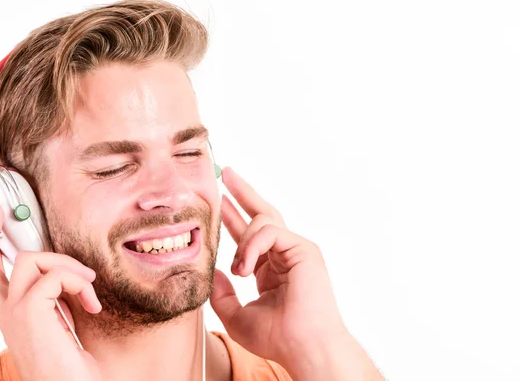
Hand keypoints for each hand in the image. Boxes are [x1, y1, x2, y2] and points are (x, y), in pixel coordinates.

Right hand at [0, 204, 101, 380]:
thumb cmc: (72, 363)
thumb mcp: (60, 320)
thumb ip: (54, 296)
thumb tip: (67, 269)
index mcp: (10, 315)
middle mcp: (5, 313)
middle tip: (3, 210)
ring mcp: (14, 312)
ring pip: (32, 259)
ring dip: (68, 265)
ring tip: (88, 287)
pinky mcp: (29, 313)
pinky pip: (56, 276)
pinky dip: (79, 283)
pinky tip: (92, 305)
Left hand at [210, 168, 382, 379]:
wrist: (303, 347)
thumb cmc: (277, 337)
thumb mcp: (236, 315)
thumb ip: (222, 294)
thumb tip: (214, 272)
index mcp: (271, 268)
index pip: (250, 234)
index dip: (234, 216)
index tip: (220, 199)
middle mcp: (284, 254)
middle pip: (263, 213)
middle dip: (242, 192)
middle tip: (225, 172)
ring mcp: (296, 249)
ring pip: (263, 221)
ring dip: (242, 239)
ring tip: (241, 268)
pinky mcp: (304, 248)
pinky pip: (270, 232)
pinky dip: (252, 246)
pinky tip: (245, 267)